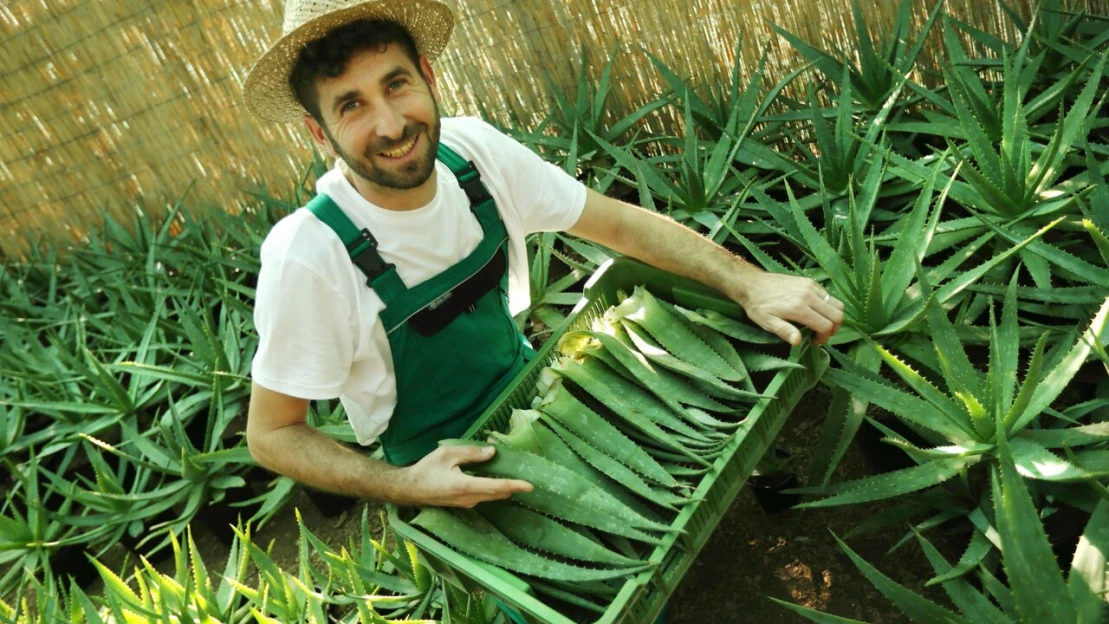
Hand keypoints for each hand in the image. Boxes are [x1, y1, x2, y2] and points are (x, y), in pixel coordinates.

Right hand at [398, 444, 532, 507]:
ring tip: (514, 478)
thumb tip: (492, 453)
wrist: (410, 489)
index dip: (515, 485)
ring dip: (502, 488)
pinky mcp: (463, 503)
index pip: (496, 486)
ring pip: (491, 496)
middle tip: (526, 480)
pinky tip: (495, 481)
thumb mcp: (448, 454)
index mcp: (466, 485)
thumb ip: (471, 453)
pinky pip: (483, 496)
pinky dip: (492, 489)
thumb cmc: (427, 469)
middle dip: (513, 487)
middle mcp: (469, 498)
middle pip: (497, 494)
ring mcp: (466, 503)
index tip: (530, 486)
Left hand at [734, 271, 843, 345]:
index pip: (826, 326)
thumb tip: (798, 342)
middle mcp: (809, 295)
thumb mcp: (767, 322)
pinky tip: (814, 311)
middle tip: (820, 333)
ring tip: (820, 323)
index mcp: (799, 308)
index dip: (824, 337)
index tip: (814, 341)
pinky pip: (828, 295)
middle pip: (837, 315)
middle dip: (833, 328)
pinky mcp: (810, 281)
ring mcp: (811, 286)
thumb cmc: (758, 306)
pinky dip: (827, 306)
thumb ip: (784, 331)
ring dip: (833, 316)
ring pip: (837, 304)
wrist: (752, 284)